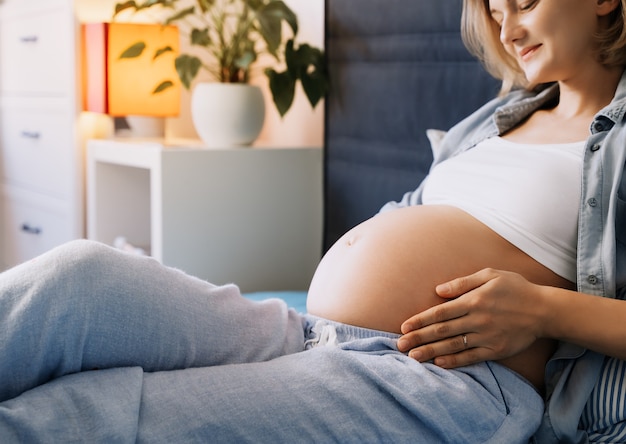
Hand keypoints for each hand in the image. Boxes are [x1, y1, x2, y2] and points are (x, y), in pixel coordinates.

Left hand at [397, 268, 544, 367]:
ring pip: (453, 346)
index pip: (440, 313)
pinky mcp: (496, 350)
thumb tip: (438, 291)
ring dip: (431, 352)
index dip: (420, 320)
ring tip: (413, 357)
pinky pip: (471, 357)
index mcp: (473, 300)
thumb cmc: (515, 288)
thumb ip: (462, 283)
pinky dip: (454, 361)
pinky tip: (439, 364)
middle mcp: (477, 319)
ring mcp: (487, 336)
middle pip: (442, 331)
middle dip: (418, 338)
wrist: (544, 310)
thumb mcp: (490, 275)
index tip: (403, 327)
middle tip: (399, 345)